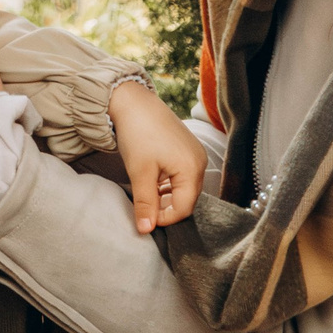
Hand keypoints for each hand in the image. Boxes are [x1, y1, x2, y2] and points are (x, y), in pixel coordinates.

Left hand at [110, 79, 206, 233]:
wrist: (133, 101)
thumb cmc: (138, 134)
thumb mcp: (140, 173)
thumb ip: (145, 204)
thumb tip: (146, 230)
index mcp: (192, 169)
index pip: (183, 208)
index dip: (164, 219)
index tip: (145, 220)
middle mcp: (199, 162)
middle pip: (186, 199)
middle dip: (166, 208)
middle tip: (144, 209)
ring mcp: (195, 154)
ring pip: (183, 188)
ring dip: (166, 196)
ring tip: (145, 193)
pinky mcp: (187, 149)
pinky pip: (182, 175)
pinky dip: (167, 183)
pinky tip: (151, 180)